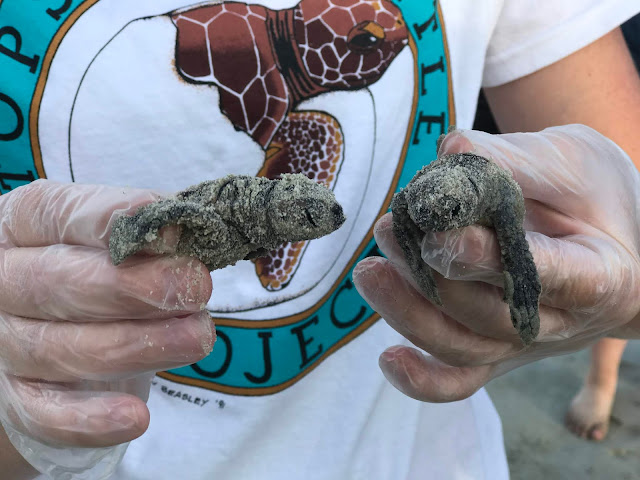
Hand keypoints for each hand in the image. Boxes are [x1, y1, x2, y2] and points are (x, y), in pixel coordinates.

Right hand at [0, 180, 213, 448]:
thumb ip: (143, 233)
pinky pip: (45, 414)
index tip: (172, 232)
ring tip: (198, 336)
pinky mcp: (19, 398)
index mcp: (26, 224)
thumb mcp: (120, 239)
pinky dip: (90, 419)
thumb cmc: (102, 269)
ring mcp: (6, 342)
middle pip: (53, 284)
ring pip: (58, 349)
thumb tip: (178, 229)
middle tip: (197, 288)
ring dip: (138, 346)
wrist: (67, 328)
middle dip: (133, 288)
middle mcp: (3, 281)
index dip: (113, 222)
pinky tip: (136, 417)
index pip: (58, 215)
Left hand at [353, 125, 639, 402]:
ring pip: (464, 349)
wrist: (607, 237)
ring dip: (410, 314)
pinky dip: (423, 380)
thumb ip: (515, 159)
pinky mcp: (495, 352)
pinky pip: (460, 380)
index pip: (546, 276)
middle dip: (432, 277)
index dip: (488, 260)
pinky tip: (386, 359)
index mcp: (600, 275)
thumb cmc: (590, 196)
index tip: (438, 237)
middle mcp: (560, 322)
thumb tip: (451, 150)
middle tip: (391, 230)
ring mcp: (523, 343)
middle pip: (490, 317)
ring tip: (370, 270)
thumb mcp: (571, 162)